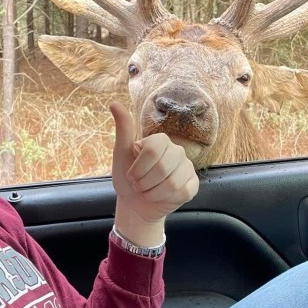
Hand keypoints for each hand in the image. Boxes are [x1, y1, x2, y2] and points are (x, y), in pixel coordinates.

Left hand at [110, 102, 198, 246]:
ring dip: (153, 193)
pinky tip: (161, 197)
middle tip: (138, 186)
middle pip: (163, 167)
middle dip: (144, 182)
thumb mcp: (121, 154)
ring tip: (147, 192)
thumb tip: (114, 103)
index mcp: (160, 141)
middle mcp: (177, 151)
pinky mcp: (193, 184)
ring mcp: (187, 167)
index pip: (152, 150)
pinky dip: (166, 199)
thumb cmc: (128, 177)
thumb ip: (123, 129)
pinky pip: (182, 192)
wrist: (136, 204)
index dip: (138, 168)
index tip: (131, 175)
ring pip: (173, 182)